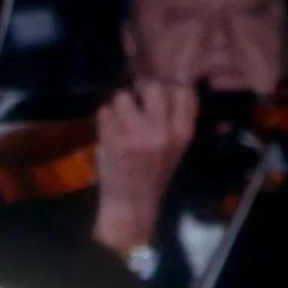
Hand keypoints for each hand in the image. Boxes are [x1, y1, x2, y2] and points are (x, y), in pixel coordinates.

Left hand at [92, 81, 198, 253]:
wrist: (133, 203)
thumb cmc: (153, 173)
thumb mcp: (176, 146)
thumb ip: (174, 118)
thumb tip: (161, 85)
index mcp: (183, 132)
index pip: (183, 91)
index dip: (167, 86)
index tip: (156, 94)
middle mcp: (163, 130)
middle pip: (153, 87)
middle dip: (140, 91)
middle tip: (134, 103)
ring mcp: (138, 134)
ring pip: (123, 96)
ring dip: (118, 104)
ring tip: (119, 119)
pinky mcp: (113, 140)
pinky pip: (104, 111)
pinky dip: (103, 118)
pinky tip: (108, 131)